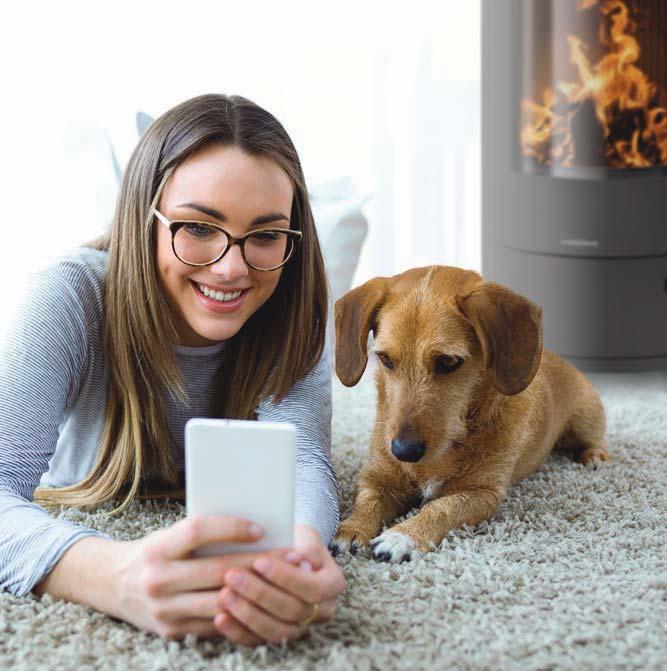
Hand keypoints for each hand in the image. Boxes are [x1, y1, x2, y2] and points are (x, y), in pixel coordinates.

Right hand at [112, 515, 290, 639]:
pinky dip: (241, 613)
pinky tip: (264, 604)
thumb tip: (253, 529)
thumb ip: (201, 535)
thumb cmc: (154, 552)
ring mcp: (164, 610)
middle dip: (259, 563)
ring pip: (220, 601)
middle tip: (290, 556)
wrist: (112, 584)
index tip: (261, 528)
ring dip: (257, 592)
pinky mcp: (171, 632)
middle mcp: (158, 579)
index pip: (198, 531)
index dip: (231, 528)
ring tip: (285, 581)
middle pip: (217, 570)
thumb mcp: (168, 535)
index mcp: (158, 547)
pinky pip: (214, 623)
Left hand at [214, 524, 345, 645]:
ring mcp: (300, 627)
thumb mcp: (304, 534)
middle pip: (291, 610)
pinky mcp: (277, 636)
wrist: (288, 553)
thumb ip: (305, 545)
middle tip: (232, 576)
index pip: (311, 588)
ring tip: (223, 595)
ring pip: (275, 630)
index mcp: (332, 584)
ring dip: (246, 614)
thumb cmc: (295, 539)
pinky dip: (237, 631)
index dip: (285, 577)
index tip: (259, 561)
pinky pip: (258, 641)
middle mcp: (322, 610)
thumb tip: (301, 559)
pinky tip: (220, 618)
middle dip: (259, 593)